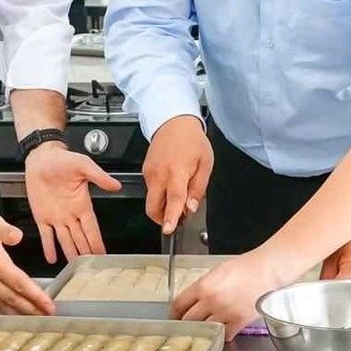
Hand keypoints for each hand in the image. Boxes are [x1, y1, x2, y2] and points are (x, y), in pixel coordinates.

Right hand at [0, 203, 54, 314]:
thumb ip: (4, 230)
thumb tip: (17, 236)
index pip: (19, 283)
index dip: (35, 296)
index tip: (48, 305)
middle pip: (12, 298)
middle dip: (31, 309)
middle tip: (47, 317)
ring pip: (0, 304)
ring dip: (17, 313)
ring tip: (33, 319)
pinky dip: (1, 310)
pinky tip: (9, 313)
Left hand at [25, 142, 121, 261]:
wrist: (42, 157)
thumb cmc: (62, 159)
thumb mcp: (83, 165)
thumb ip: (99, 177)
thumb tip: (116, 185)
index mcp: (82, 204)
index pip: (92, 228)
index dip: (97, 242)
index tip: (104, 255)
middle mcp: (70, 214)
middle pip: (80, 238)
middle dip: (86, 253)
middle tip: (92, 269)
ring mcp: (56, 216)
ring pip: (65, 240)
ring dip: (70, 253)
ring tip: (75, 267)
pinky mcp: (42, 215)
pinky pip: (46, 235)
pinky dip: (49, 247)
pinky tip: (52, 258)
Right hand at [144, 115, 211, 233]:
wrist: (173, 121)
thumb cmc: (192, 140)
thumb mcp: (206, 163)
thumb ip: (198, 189)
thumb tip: (191, 208)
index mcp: (177, 171)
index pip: (173, 199)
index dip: (170, 216)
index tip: (168, 229)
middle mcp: (159, 173)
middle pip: (153, 207)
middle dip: (162, 218)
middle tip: (177, 216)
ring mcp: (149, 173)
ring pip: (152, 199)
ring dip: (163, 204)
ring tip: (179, 191)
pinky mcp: (145, 171)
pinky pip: (151, 189)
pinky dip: (160, 193)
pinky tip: (171, 182)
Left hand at [172, 249, 291, 340]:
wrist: (268, 270)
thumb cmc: (247, 266)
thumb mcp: (218, 271)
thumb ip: (204, 286)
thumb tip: (195, 298)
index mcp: (204, 285)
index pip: (179, 304)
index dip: (175, 312)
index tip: (175, 316)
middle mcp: (211, 301)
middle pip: (189, 320)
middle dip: (187, 322)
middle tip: (188, 324)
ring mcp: (225, 313)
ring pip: (205, 330)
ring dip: (205, 330)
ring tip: (206, 327)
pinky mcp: (239, 322)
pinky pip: (224, 335)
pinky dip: (223, 334)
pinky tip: (224, 329)